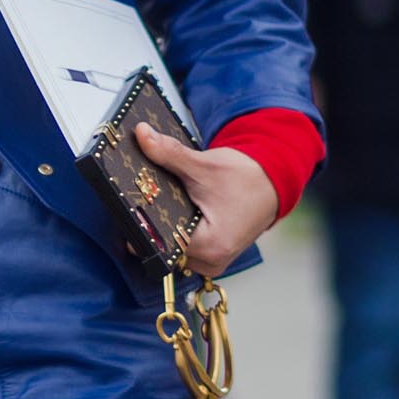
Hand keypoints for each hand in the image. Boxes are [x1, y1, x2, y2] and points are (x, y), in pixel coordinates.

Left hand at [133, 126, 278, 279]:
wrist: (272, 183)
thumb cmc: (246, 178)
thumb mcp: (204, 165)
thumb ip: (169, 153)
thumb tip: (142, 136)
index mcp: (211, 245)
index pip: (160, 240)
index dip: (140, 220)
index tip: (125, 202)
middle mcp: (210, 261)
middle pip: (163, 246)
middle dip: (148, 222)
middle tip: (136, 197)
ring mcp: (210, 262)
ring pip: (170, 248)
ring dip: (160, 227)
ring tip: (151, 202)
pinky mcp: (209, 256)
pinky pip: (181, 247)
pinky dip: (173, 229)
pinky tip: (166, 211)